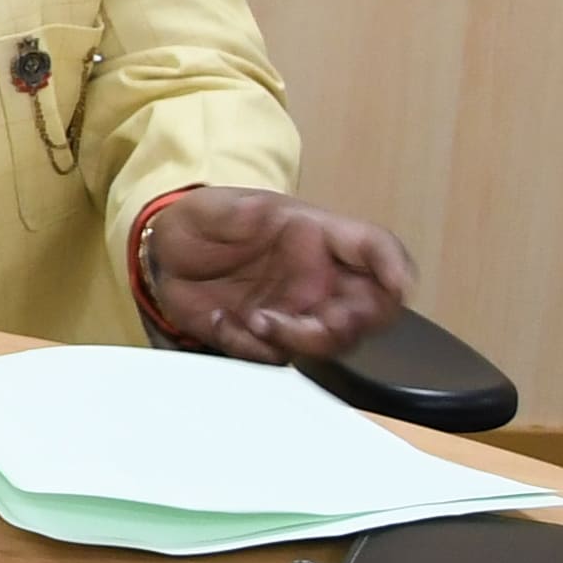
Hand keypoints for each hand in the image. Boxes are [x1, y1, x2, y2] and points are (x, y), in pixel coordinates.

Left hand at [136, 186, 416, 364]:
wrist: (164, 253)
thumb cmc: (204, 221)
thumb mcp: (220, 206)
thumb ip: (245, 214)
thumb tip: (277, 217)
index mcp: (318, 236)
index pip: (374, 248)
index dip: (394, 266)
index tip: (398, 285)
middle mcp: (319, 278)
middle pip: (369, 310)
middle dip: (350, 322)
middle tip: (310, 321)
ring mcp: (299, 310)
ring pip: (332, 341)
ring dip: (301, 339)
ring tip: (255, 321)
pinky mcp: (270, 337)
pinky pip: (279, 356)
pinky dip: (255, 348)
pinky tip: (226, 324)